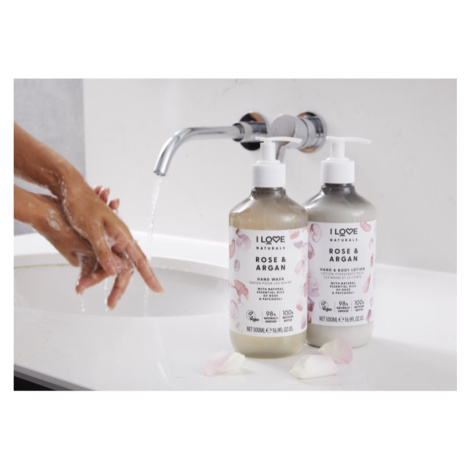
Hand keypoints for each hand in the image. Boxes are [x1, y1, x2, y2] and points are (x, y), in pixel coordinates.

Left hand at [60, 178, 162, 295]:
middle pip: (125, 268)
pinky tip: (84, 277)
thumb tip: (114, 270)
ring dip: (96, 277)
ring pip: (111, 266)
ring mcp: (110, 240)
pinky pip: (102, 260)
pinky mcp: (100, 239)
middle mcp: (119, 239)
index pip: (140, 260)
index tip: (158, 289)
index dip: (149, 276)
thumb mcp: (92, 229)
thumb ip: (103, 250)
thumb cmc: (82, 206)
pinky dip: (93, 270)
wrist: (70, 191)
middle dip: (118, 287)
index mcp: (122, 236)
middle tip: (110, 304)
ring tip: (81, 286)